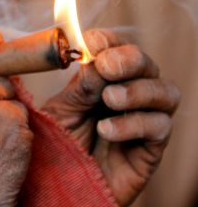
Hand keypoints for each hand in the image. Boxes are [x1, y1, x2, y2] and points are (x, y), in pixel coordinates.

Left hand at [43, 29, 179, 205]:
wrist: (60, 185)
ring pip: (165, 91)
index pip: (116, 48)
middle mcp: (128, 94)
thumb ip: (80, 87)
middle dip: (129, 59)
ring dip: (138, 90)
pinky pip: (159, 127)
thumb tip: (94, 59)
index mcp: (102, 80)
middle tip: (107, 66)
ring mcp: (143, 120)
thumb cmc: (59, 145)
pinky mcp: (151, 149)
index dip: (109, 41)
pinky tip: (107, 130)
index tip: (92, 42)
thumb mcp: (62, 111)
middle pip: (146, 64)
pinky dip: (134, 123)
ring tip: (109, 100)